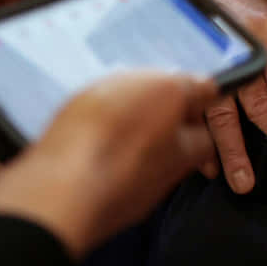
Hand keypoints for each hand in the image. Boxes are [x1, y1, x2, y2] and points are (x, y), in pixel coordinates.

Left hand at [0, 70, 215, 257]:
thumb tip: (205, 137)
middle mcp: (136, 75)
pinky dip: (112, 123)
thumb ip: (202, 144)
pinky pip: (106, 105)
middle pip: (167, 89)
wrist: (60, 190)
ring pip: (135, 96)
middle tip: (169, 151)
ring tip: (133, 156)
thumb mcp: (178, 166)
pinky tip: (107, 152)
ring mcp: (102, 85)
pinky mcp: (75, 100)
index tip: (202, 136)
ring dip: (141, 117)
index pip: (205, 87)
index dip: (207, 113)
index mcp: (170, 86)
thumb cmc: (124, 179)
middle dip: (172, 115)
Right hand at [194, 0, 266, 192]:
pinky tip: (200, 156)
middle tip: (246, 179)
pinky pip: (190, 105)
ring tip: (224, 174)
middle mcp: (233, 50)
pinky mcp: (188, 67)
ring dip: (217, 146)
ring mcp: (207, 61)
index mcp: (261, 36)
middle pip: (239, 106)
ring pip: (212, 111)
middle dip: (242, 146)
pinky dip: (194, 132)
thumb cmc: (250, 11)